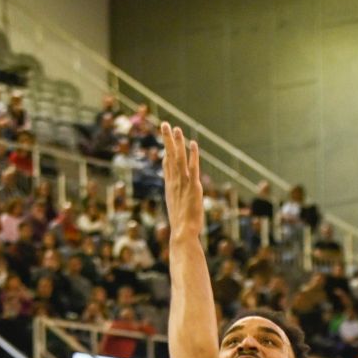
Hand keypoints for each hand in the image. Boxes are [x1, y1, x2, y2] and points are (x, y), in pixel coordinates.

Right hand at [160, 123, 202, 238]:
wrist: (182, 233)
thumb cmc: (181, 226)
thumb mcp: (176, 210)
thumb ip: (176, 199)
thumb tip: (175, 195)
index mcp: (170, 187)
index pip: (167, 165)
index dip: (167, 151)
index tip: (167, 140)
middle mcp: (174, 182)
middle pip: (169, 157)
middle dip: (167, 140)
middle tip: (165, 124)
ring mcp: (183, 184)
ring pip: (178, 158)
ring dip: (177, 142)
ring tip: (176, 128)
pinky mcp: (193, 187)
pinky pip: (192, 167)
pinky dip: (192, 155)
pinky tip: (192, 143)